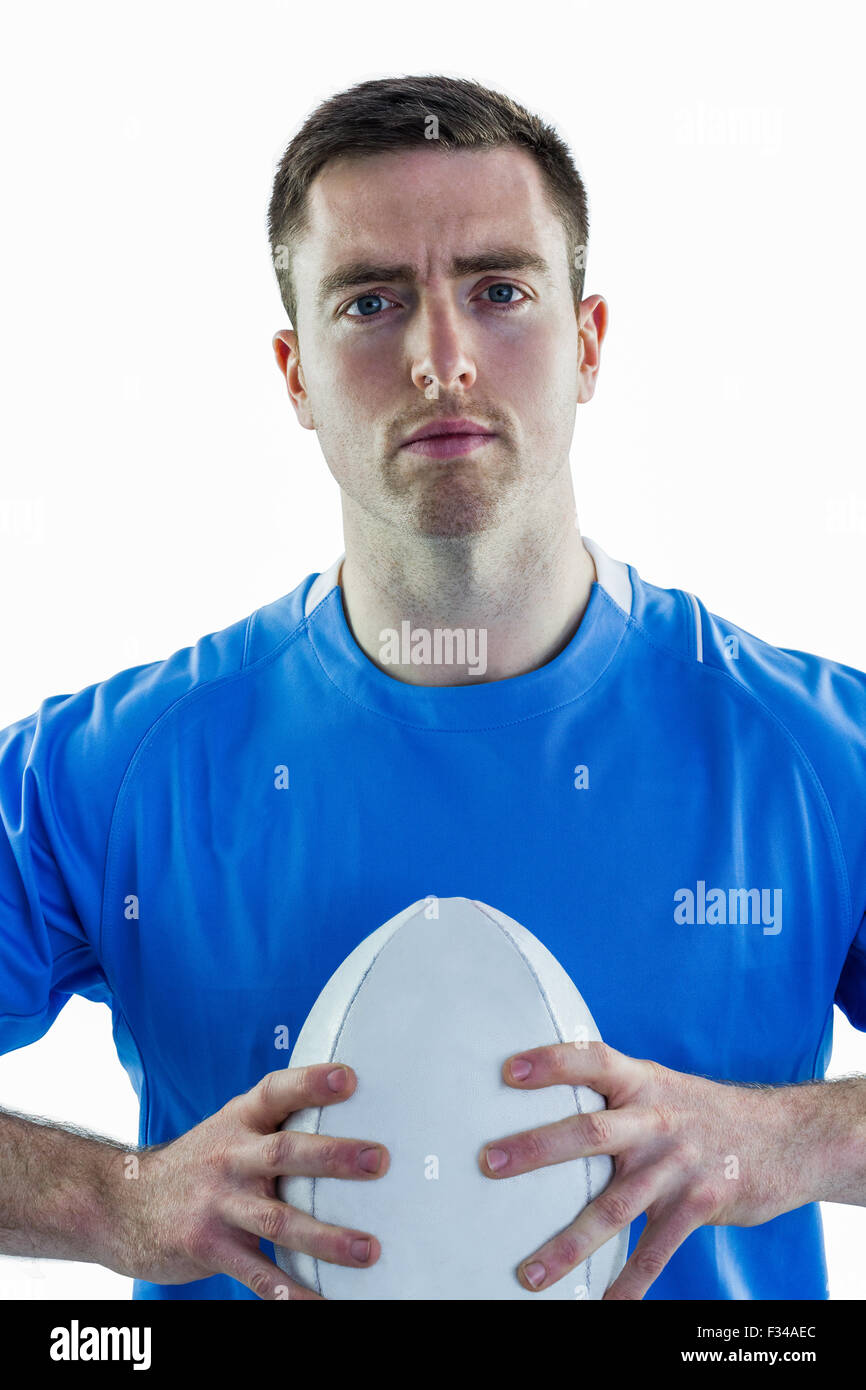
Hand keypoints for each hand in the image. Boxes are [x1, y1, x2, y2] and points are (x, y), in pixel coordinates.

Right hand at [107, 1064, 388, 1298]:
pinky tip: (320, 1304)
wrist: (121, 1203)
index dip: (311, 1082)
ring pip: (278, 1221)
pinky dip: (290, 1293)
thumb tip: (344, 1116)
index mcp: (238, 1120)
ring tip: (369, 1250)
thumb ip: (274, 1124)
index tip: (349, 1078)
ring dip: (327, 1238)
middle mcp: (230, 1157)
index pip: (276, 1091)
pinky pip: (257, 1275)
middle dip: (333, 1157)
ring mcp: (218, 1204)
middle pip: (285, 1152)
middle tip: (378, 1161)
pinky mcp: (209, 1247)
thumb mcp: (227, 1130)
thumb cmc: (198, 1164)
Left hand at [478, 1041, 805, 1299]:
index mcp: (642, 1082)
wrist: (784, 1136)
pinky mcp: (697, 1206)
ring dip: (569, 1244)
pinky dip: (628, 1283)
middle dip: (537, 1149)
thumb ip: (614, 1091)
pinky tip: (603, 1306)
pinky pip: (655, 1252)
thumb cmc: (702, 1111)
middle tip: (490, 1163)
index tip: (509, 1071)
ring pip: (614, 1207)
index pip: (592, 1060)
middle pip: (590, 1132)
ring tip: (530, 1274)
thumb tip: (549, 1095)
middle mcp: (656, 1120)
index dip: (552, 1062)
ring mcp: (677, 1165)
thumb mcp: (660, 1084)